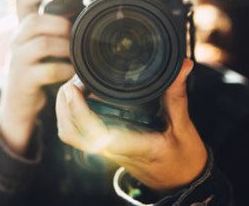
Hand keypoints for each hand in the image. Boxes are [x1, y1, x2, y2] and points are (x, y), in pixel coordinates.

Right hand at [0, 0, 74, 154]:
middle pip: (35, 21)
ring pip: (41, 43)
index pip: (22, 1)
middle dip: (61, 25)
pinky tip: (72, 73)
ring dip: (65, 48)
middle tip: (75, 36)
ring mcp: (17, 60)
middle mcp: (16, 40)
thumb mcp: (42, 47)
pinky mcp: (23, 80)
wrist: (18, 104)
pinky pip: (46, 70)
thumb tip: (87, 15)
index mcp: (22, 28)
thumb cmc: (37, 70)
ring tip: (76, 55)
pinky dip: (64, 71)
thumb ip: (55, 31)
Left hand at [55, 59, 207, 190]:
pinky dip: (72, 114)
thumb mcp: (184, 127)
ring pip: (71, 133)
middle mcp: (112, 149)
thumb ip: (177, 96)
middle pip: (71, 132)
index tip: (74, 89)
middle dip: (64, 105)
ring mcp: (105, 149)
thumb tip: (182, 66)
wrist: (181, 182)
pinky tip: (81, 96)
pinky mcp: (104, 147)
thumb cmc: (183, 158)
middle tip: (76, 79)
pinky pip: (78, 133)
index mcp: (131, 146)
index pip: (95, 133)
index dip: (78, 111)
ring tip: (77, 84)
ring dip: (65, 109)